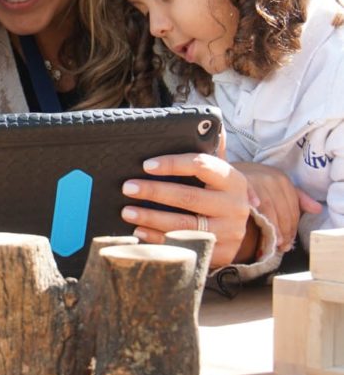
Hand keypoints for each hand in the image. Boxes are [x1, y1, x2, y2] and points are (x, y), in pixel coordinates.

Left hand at [121, 153, 249, 267]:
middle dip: (154, 192)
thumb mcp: (219, 172)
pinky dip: (158, 239)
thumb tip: (202, 120)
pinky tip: (139, 231)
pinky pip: (183, 246)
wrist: (246, 229)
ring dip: (151, 218)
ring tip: (127, 211)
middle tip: (128, 187)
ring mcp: (228, 233)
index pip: (201, 165)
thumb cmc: (219, 192)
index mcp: (233, 180)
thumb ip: (209, 148)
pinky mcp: (220, 254)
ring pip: (183, 225)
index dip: (173, 164)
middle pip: (188, 197)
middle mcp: (234, 206)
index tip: (146, 165)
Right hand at [234, 162, 322, 251]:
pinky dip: (252, 199)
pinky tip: (254, 210)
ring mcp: (256, 178)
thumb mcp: (276, 187)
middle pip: (282, 210)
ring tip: (272, 242)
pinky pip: (249, 192)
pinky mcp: (240, 179)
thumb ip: (297, 198)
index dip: (292, 228)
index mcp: (281, 179)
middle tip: (281, 247)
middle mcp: (271, 178)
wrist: (224, 172)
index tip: (288, 243)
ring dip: (272, 226)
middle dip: (283, 231)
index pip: (292, 208)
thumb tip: (317, 209)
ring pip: (269, 207)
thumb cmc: (252, 182)